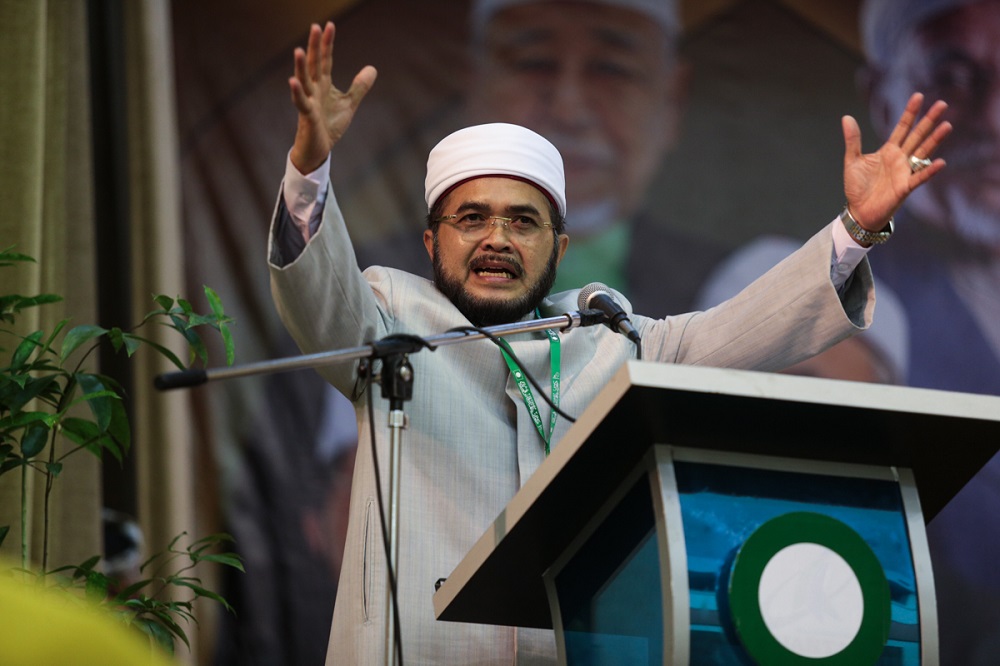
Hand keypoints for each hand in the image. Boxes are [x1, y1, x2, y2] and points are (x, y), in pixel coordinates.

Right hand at [288, 22, 376, 173]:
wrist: (319, 149)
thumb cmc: (329, 125)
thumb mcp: (349, 103)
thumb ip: (359, 86)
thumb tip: (373, 68)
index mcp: (323, 84)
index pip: (326, 60)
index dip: (328, 43)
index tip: (329, 25)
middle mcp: (313, 89)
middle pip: (314, 64)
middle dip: (315, 47)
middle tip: (316, 26)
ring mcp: (309, 101)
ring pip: (303, 81)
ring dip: (301, 66)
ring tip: (299, 50)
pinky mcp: (307, 116)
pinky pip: (301, 102)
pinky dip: (296, 92)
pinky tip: (292, 81)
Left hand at [841, 92, 950, 230]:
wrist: (859, 211)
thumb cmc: (857, 187)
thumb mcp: (852, 160)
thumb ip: (853, 140)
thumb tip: (846, 118)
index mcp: (889, 150)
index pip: (902, 128)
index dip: (910, 113)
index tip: (918, 96)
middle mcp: (900, 159)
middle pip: (917, 136)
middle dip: (928, 121)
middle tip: (942, 104)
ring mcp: (904, 172)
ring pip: (922, 152)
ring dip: (934, 140)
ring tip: (947, 126)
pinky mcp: (904, 187)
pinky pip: (919, 178)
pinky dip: (929, 170)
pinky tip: (939, 162)